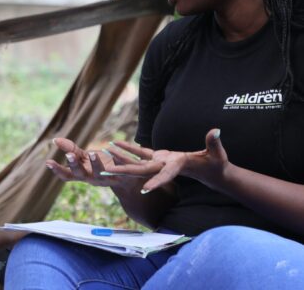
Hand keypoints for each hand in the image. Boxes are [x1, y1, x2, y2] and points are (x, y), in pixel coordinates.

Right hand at [45, 137, 143, 187]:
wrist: (127, 179)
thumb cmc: (102, 166)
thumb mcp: (85, 157)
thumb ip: (72, 149)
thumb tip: (55, 140)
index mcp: (82, 174)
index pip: (67, 175)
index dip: (57, 170)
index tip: (48, 162)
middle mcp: (92, 179)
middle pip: (80, 175)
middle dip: (74, 165)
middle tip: (69, 155)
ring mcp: (106, 179)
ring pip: (99, 173)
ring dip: (95, 164)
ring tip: (92, 153)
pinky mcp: (121, 176)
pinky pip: (117, 168)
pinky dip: (115, 159)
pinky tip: (112, 151)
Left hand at [106, 128, 228, 192]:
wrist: (211, 172)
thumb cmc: (216, 163)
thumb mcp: (217, 154)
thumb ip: (214, 143)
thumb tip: (216, 131)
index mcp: (178, 168)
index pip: (165, 176)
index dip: (155, 182)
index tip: (143, 190)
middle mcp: (164, 168)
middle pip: (142, 170)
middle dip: (124, 171)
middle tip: (105, 171)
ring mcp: (159, 164)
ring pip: (137, 162)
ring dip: (122, 157)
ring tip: (106, 150)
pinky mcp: (158, 159)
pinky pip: (140, 153)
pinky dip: (129, 149)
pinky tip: (117, 143)